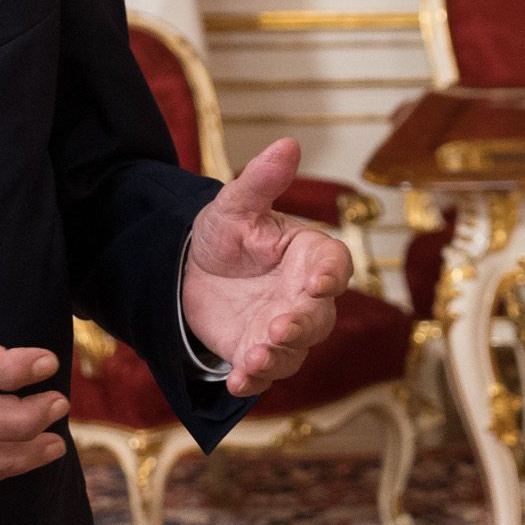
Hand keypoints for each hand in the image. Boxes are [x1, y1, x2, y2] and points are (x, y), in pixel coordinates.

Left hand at [182, 139, 351, 398]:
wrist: (189, 271)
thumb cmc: (225, 234)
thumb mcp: (236, 204)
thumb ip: (262, 180)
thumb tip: (288, 143)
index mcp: (311, 256)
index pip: (335, 265)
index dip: (332, 275)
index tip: (322, 281)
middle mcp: (306, 296)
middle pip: (319, 317)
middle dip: (301, 324)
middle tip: (279, 326)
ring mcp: (283, 328)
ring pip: (294, 350)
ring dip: (277, 356)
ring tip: (254, 358)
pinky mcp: (258, 353)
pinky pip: (264, 374)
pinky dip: (253, 380)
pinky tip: (237, 381)